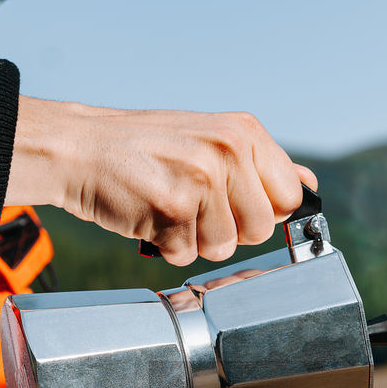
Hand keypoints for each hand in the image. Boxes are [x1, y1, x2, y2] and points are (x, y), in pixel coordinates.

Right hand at [7, 96, 317, 264]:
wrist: (78, 147)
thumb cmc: (144, 148)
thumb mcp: (210, 139)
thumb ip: (261, 165)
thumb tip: (308, 183)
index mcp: (242, 132)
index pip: (290, 196)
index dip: (263, 211)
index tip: (236, 205)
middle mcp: (227, 151)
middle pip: (260, 229)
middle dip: (228, 230)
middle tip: (193, 204)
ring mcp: (201, 181)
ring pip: (224, 246)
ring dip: (193, 239)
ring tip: (168, 206)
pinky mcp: (173, 209)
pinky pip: (187, 255)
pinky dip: (166, 246)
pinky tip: (150, 215)